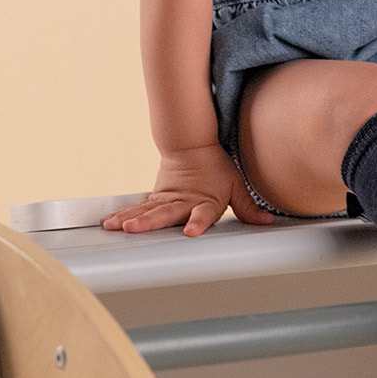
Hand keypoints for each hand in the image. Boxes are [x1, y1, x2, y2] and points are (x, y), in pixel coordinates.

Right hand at [100, 143, 276, 235]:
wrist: (192, 145)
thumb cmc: (215, 168)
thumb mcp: (236, 186)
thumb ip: (249, 207)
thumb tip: (268, 223)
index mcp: (204, 201)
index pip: (203, 214)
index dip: (198, 223)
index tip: (191, 232)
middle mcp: (183, 201)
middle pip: (166, 214)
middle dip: (149, 223)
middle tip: (133, 230)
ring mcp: (166, 199)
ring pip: (146, 211)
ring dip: (130, 219)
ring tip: (115, 228)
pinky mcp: (155, 198)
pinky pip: (137, 208)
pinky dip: (122, 215)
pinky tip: (108, 223)